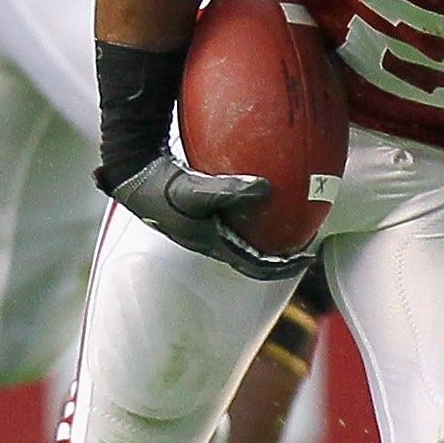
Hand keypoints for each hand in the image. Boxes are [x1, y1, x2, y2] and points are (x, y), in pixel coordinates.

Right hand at [102, 155, 311, 279]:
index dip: (284, 267)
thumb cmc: (163, 188)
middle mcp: (211, 240)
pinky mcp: (201, 210)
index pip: (256, 266)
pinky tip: (263, 189)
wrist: (134, 175)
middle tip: (307, 239)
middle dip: (281, 252)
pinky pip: (235, 217)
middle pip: (254, 255)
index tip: (308, 259)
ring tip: (292, 219)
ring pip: (245, 237)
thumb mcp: (197, 191)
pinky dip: (252, 211)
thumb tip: (266, 188)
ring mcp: (205, 226)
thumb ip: (230, 190)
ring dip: (268, 233)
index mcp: (213, 244)